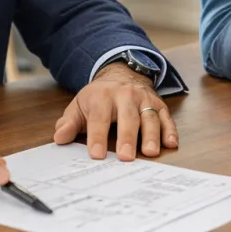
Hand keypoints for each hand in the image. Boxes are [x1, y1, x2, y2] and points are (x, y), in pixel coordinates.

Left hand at [53, 63, 178, 160]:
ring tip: (150, 152)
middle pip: (127, 117)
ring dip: (152, 135)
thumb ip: (69, 123)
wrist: (121, 74)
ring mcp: (144, 99)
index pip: (99, 118)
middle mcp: (125, 95)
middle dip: (127, 137)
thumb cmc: (98, 97)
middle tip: (126, 157)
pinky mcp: (159, 104)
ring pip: (149, 116)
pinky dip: (170, 130)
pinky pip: (166, 117)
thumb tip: (59, 138)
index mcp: (102, 96)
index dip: (97, 136)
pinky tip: (170, 143)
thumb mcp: (79, 106)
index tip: (96, 154)